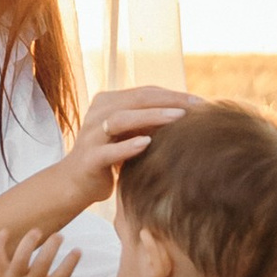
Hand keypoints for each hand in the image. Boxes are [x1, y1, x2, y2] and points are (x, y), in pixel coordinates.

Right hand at [62, 86, 196, 209]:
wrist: (75, 184)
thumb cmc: (110, 157)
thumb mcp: (130, 135)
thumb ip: (150, 121)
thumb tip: (190, 113)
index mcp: (108, 102)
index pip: (145, 92)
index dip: (174, 94)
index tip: (201, 102)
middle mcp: (97, 113)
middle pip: (136, 99)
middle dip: (169, 100)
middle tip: (196, 106)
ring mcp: (91, 135)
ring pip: (121, 119)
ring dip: (151, 116)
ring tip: (178, 117)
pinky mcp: (89, 159)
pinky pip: (109, 151)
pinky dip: (128, 146)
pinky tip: (147, 143)